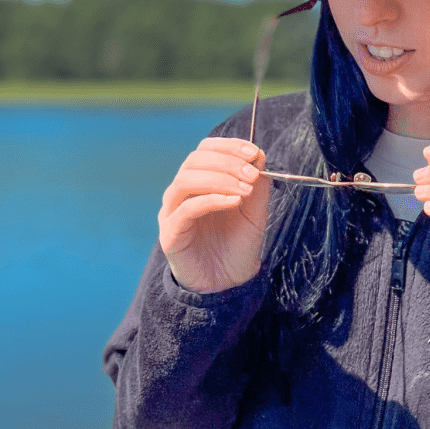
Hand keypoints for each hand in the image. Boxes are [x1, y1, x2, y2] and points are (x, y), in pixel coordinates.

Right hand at [158, 138, 269, 293]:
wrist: (228, 282)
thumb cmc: (237, 245)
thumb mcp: (255, 212)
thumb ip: (257, 185)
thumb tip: (259, 155)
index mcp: (200, 182)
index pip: (205, 150)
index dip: (228, 146)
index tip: (254, 152)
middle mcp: (182, 193)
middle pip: (194, 161)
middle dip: (227, 162)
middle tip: (252, 173)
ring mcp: (173, 212)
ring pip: (186, 180)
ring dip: (219, 179)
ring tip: (245, 189)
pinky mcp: (170, 233)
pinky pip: (186, 209)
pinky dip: (211, 200)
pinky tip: (233, 202)